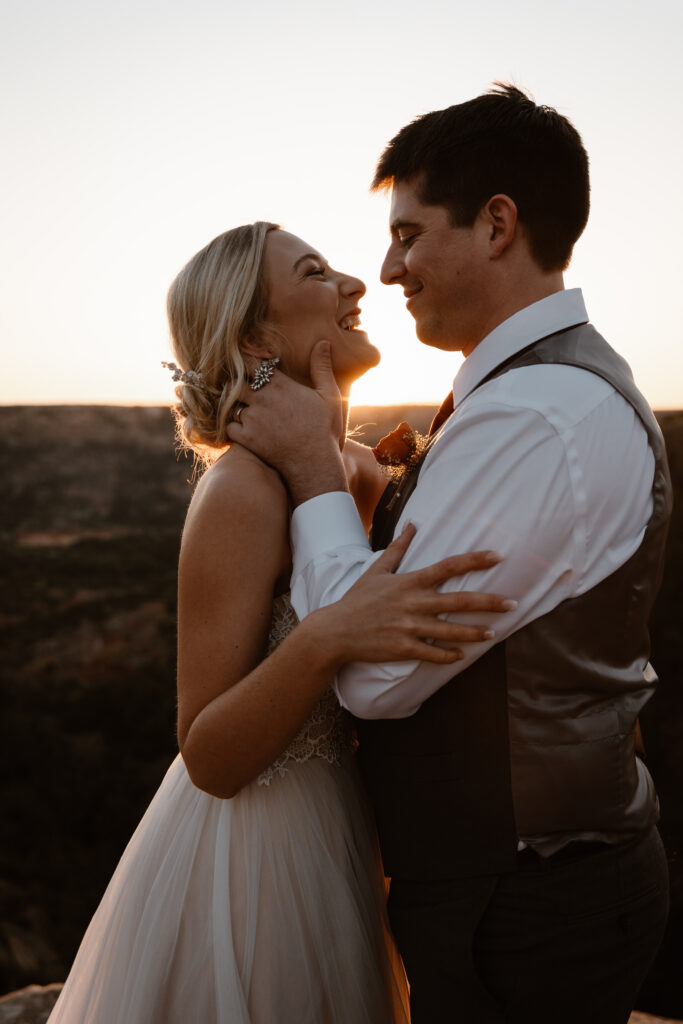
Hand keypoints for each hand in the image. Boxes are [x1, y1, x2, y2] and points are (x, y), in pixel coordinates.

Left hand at [226, 341, 346, 504]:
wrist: (314, 464)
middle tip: (239, 386)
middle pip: (234, 381)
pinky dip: (231, 424)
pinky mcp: (246, 438)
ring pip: (229, 403)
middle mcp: (262, 399)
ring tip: (239, 404)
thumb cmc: (324, 430)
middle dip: (235, 382)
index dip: (245, 360)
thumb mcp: (328, 396)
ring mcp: (252, 419)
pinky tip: (239, 425)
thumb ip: (321, 368)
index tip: (246, 362)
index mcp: (280, 386)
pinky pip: (228, 425)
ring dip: (233, 403)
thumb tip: (322, 342)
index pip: (251, 363)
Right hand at [310, 524, 515, 671]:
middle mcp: (413, 603)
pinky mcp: (403, 648)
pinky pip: (433, 653)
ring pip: (451, 631)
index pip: (449, 567)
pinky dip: (449, 655)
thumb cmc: (358, 599)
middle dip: (489, 602)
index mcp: (410, 581)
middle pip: (459, 601)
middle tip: (513, 604)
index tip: (498, 556)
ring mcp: (409, 627)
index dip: (475, 560)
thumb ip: (399, 547)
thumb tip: (413, 525)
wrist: (335, 631)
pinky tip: (462, 656)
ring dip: (475, 632)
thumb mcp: (377, 569)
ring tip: (494, 633)